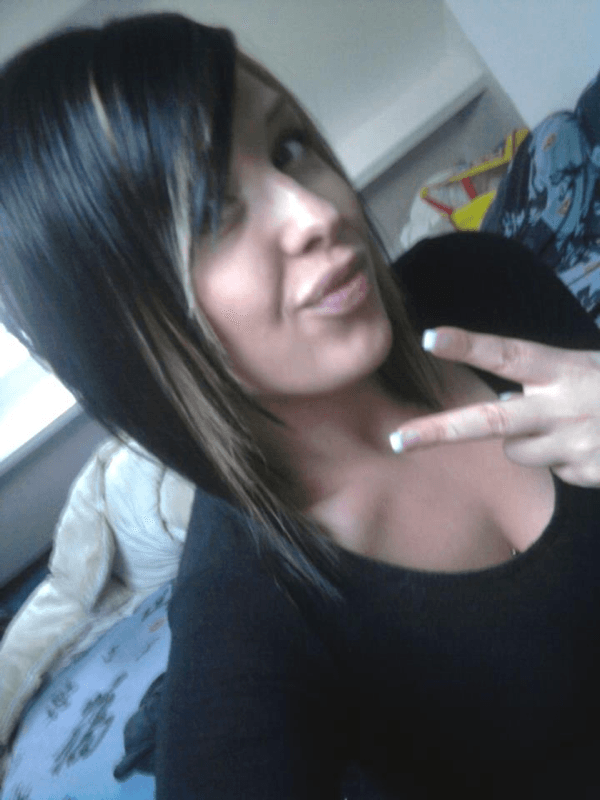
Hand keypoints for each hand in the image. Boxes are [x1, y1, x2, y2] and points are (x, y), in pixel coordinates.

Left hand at [389, 327, 599, 487]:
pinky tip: (590, 445)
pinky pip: (550, 470)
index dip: (469, 346)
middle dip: (439, 431)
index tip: (430, 338)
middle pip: (491, 422)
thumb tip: (502, 400)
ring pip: (515, 452)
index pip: (510, 354)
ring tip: (567, 425)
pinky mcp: (587, 474)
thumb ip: (546, 380)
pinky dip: (560, 459)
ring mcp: (574, 445)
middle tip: (398, 439)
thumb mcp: (587, 368)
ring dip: (527, 442)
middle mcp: (564, 408)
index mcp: (567, 369)